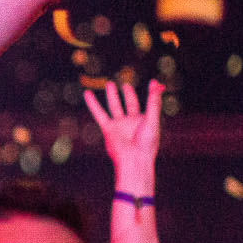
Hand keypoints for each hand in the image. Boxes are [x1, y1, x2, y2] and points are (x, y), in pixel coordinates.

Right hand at [81, 80, 163, 194]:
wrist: (133, 160)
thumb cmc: (146, 143)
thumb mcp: (152, 119)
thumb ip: (154, 101)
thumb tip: (155, 82)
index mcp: (145, 121)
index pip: (147, 104)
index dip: (150, 94)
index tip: (152, 82)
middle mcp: (131, 122)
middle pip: (130, 104)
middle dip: (128, 95)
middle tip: (125, 85)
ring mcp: (119, 125)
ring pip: (115, 106)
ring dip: (112, 95)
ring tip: (110, 84)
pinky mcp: (108, 129)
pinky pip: (99, 114)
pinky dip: (93, 104)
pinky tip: (87, 94)